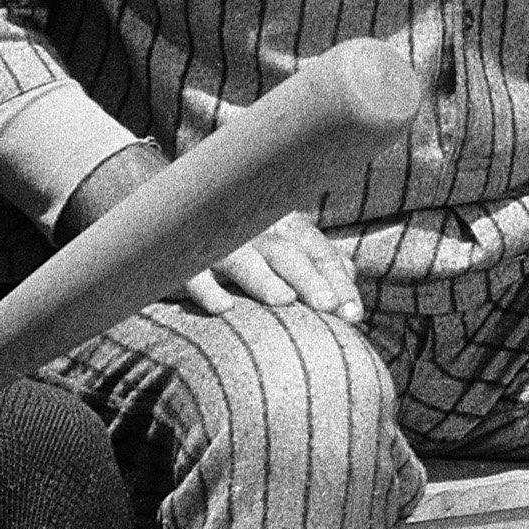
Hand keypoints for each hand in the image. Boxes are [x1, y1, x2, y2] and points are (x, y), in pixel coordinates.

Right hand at [182, 212, 361, 322]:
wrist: (175, 215)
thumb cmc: (241, 236)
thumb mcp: (279, 238)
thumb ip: (313, 255)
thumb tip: (350, 273)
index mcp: (282, 227)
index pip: (316, 251)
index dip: (337, 280)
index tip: (353, 314)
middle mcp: (253, 231)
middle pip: (286, 253)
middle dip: (309, 279)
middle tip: (330, 308)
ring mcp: (218, 243)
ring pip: (243, 259)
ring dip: (263, 280)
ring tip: (285, 301)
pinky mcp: (183, 258)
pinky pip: (194, 273)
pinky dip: (207, 289)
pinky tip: (223, 310)